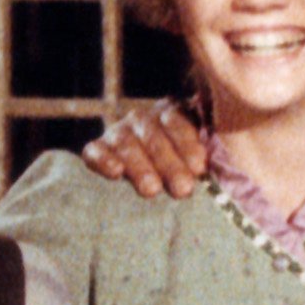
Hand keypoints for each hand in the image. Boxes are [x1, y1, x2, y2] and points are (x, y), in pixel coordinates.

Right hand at [78, 98, 206, 197]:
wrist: (148, 189)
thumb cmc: (185, 175)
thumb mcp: (198, 162)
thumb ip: (204, 161)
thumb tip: (210, 170)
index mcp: (173, 114)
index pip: (177, 120)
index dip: (187, 143)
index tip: (198, 167)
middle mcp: (144, 119)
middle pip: (152, 134)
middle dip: (169, 163)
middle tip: (182, 188)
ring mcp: (119, 132)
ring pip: (125, 141)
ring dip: (140, 166)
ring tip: (152, 189)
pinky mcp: (97, 149)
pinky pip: (94, 151)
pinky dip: (103, 159)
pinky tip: (115, 173)